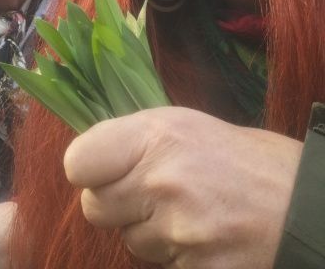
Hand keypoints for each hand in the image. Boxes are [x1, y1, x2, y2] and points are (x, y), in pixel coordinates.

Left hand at [64, 107, 301, 268]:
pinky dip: (175, 256)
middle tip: (150, 191)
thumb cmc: (240, 156)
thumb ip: (133, 142)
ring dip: (147, 231)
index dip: (89, 168)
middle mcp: (160, 183)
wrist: (302, 203)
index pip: (78, 163)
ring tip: (187, 211)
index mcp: (155, 137)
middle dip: (117, 203)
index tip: (104, 167)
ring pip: (128, 240)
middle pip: (94, 208)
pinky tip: (202, 236)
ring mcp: (178, 233)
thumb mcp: (183, 125)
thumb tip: (90, 161)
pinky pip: (159, 265)